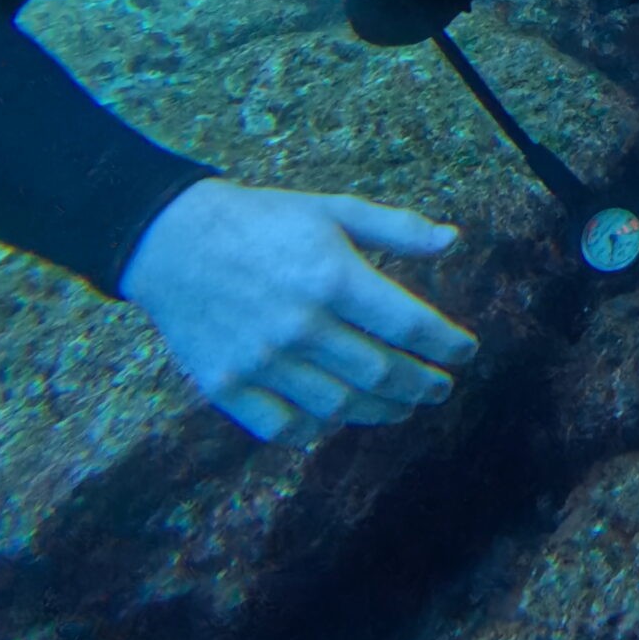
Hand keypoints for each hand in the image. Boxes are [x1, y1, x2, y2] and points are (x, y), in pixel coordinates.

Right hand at [121, 179, 477, 446]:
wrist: (173, 241)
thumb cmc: (264, 220)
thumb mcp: (334, 210)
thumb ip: (397, 229)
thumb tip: (453, 240)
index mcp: (334, 278)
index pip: (409, 325)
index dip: (446, 344)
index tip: (466, 352)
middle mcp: (301, 326)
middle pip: (381, 373)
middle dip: (422, 384)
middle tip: (441, 388)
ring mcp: (261, 362)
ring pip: (340, 406)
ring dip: (380, 411)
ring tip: (402, 406)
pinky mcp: (226, 387)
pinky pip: (284, 427)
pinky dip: (317, 429)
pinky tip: (337, 418)